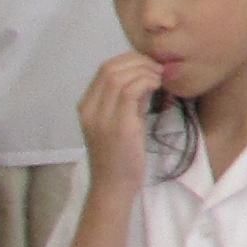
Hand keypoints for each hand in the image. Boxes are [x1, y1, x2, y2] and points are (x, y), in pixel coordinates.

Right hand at [78, 51, 166, 193]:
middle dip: (138, 61)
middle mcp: (89, 109)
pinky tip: (158, 87)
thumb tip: (146, 78)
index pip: (104, 69)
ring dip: (145, 71)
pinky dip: (147, 82)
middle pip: (110, 67)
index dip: (129, 60)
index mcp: (86, 107)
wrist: (113, 186)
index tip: (149, 66)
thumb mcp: (122, 122)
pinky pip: (131, 91)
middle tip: (158, 69)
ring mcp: (102, 118)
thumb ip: (130, 101)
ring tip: (160, 78)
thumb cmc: (120, 156)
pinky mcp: (119, 127)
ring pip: (119, 76)